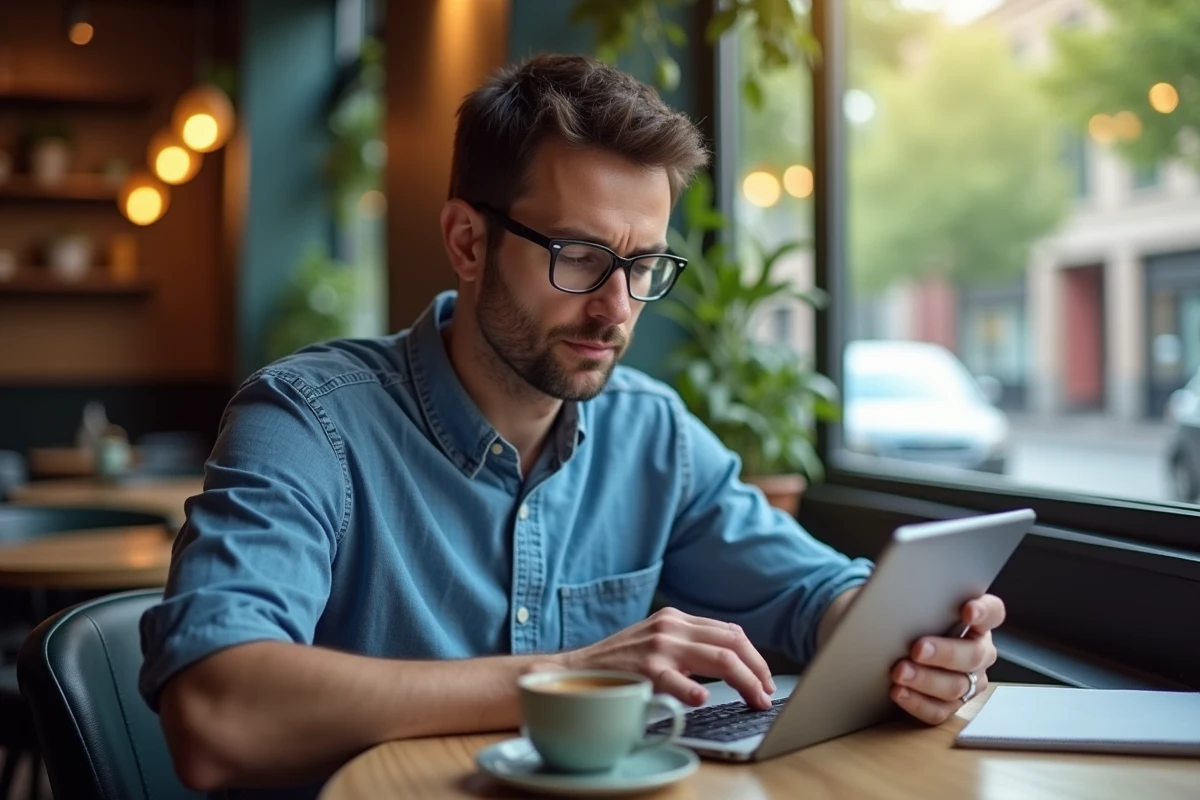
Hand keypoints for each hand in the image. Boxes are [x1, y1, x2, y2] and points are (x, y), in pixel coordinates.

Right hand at [559, 607, 775, 709]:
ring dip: (746, 681)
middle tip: (767, 693)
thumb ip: (687, 646)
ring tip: (756, 700)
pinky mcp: (645, 669)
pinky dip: (694, 688)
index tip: (765, 678)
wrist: (577, 671)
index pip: (730, 632)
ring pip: (720, 658)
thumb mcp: (656, 642)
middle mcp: (672, 627)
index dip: (754, 656)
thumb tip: (729, 663)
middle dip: (758, 670)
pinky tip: (704, 699)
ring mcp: (659, 647)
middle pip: (733, 643)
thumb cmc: (619, 663)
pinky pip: (677, 679)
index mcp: (676, 619)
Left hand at [890, 594, 1003, 724]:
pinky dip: (917, 702)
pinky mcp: (949, 705)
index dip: (984, 612)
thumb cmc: (908, 617)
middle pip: (974, 655)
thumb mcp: (912, 602)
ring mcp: (968, 681)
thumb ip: (917, 597)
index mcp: (978, 622)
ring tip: (899, 672)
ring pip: (956, 686)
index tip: (967, 610)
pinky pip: (939, 710)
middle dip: (945, 652)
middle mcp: (979, 652)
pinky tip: (898, 692)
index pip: (993, 613)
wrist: (891, 643)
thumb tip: (896, 591)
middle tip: (918, 648)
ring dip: (926, 680)